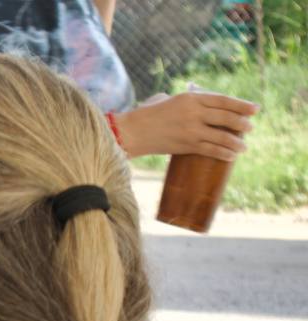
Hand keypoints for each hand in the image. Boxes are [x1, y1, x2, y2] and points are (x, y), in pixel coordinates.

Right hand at [117, 91, 257, 160]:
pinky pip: (211, 149)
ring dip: (236, 142)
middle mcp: (193, 113)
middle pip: (226, 118)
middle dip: (242, 123)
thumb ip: (183, 100)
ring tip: (244, 147)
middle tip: (250, 128)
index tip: (254, 109)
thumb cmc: (146, 114)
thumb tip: (194, 102)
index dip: (241, 105)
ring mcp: (191, 130)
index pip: (223, 101)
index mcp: (190, 98)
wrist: (131, 132)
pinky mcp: (186, 145)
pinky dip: (223, 153)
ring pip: (222, 136)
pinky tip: (232, 156)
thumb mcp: (166, 99)